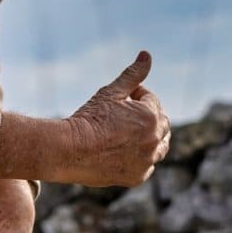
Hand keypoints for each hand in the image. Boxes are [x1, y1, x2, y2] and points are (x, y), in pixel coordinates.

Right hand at [62, 51, 170, 186]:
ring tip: (130, 133)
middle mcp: (154, 141)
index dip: (137, 96)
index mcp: (151, 117)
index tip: (122, 98)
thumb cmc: (89, 118)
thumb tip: (146, 55)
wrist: (69, 150)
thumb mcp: (111, 92)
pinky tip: (125, 151)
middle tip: (127, 114)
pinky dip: (141, 158)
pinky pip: (148, 166)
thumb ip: (132, 75)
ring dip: (150, 137)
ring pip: (159, 147)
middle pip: (162, 124)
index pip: (152, 101)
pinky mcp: (137, 177)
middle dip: (148, 116)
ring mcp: (147, 161)